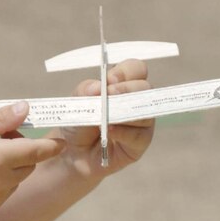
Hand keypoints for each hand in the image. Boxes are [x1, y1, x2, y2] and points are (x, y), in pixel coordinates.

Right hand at [0, 103, 64, 220]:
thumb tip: (25, 109)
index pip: (36, 151)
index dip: (51, 146)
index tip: (60, 142)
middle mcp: (1, 183)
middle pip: (28, 164)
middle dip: (23, 150)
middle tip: (0, 136)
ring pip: (16, 180)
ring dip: (10, 167)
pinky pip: (2, 194)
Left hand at [56, 59, 153, 177]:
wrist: (74, 151)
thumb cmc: (80, 120)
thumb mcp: (77, 101)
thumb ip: (86, 91)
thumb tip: (99, 86)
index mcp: (123, 84)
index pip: (136, 69)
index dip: (125, 71)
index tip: (109, 79)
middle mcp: (136, 100)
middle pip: (145, 87)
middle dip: (126, 89)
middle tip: (109, 94)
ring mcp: (141, 122)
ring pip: (144, 111)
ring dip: (122, 112)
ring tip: (104, 117)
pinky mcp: (140, 142)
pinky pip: (139, 135)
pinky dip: (123, 131)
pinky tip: (109, 131)